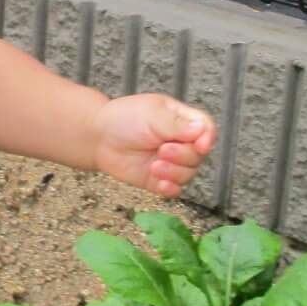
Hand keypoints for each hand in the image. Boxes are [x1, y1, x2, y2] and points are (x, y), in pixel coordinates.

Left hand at [93, 95, 216, 196]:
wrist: (99, 138)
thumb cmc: (124, 119)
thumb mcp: (152, 115)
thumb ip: (177, 125)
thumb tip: (203, 130)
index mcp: (182, 120)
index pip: (206, 128)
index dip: (207, 138)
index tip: (201, 145)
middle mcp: (180, 142)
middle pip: (199, 155)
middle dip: (183, 155)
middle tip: (163, 150)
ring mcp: (171, 162)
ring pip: (189, 174)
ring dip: (174, 173)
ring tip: (154, 166)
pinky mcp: (159, 179)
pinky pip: (175, 190)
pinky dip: (170, 188)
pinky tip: (159, 183)